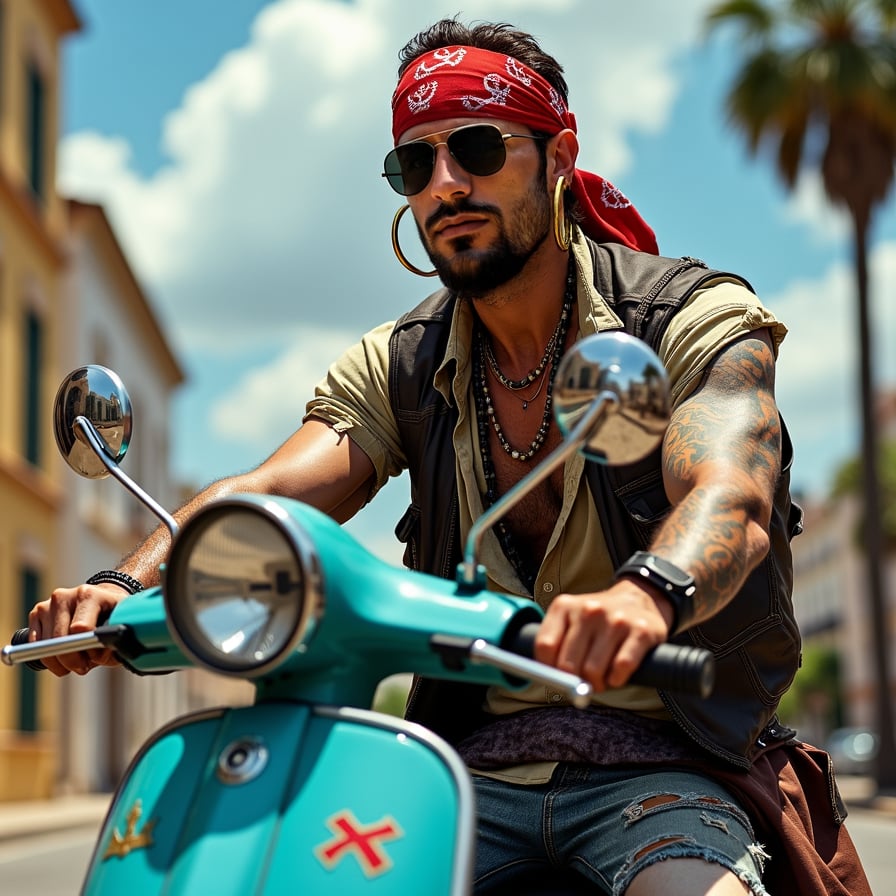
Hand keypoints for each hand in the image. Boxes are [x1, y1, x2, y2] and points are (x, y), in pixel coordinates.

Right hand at [28, 583, 129, 676]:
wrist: (102, 598)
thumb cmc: (113, 614)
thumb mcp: (121, 624)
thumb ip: (115, 641)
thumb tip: (100, 656)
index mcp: (89, 595)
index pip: (80, 628)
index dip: (87, 650)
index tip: (94, 659)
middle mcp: (65, 596)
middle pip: (59, 640)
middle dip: (72, 661)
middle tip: (84, 666)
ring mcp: (48, 604)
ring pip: (45, 646)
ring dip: (61, 661)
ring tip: (78, 658)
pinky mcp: (37, 612)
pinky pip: (36, 646)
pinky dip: (49, 656)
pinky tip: (64, 652)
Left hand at [534, 579, 674, 690]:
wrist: (637, 599)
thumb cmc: (597, 620)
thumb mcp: (570, 620)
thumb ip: (555, 646)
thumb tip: (551, 681)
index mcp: (565, 606)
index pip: (545, 646)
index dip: (548, 670)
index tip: (557, 676)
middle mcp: (589, 610)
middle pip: (568, 664)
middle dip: (573, 682)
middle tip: (582, 682)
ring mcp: (616, 619)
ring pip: (593, 670)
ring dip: (596, 683)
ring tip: (600, 678)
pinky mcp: (641, 631)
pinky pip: (621, 667)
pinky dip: (617, 679)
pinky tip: (617, 675)